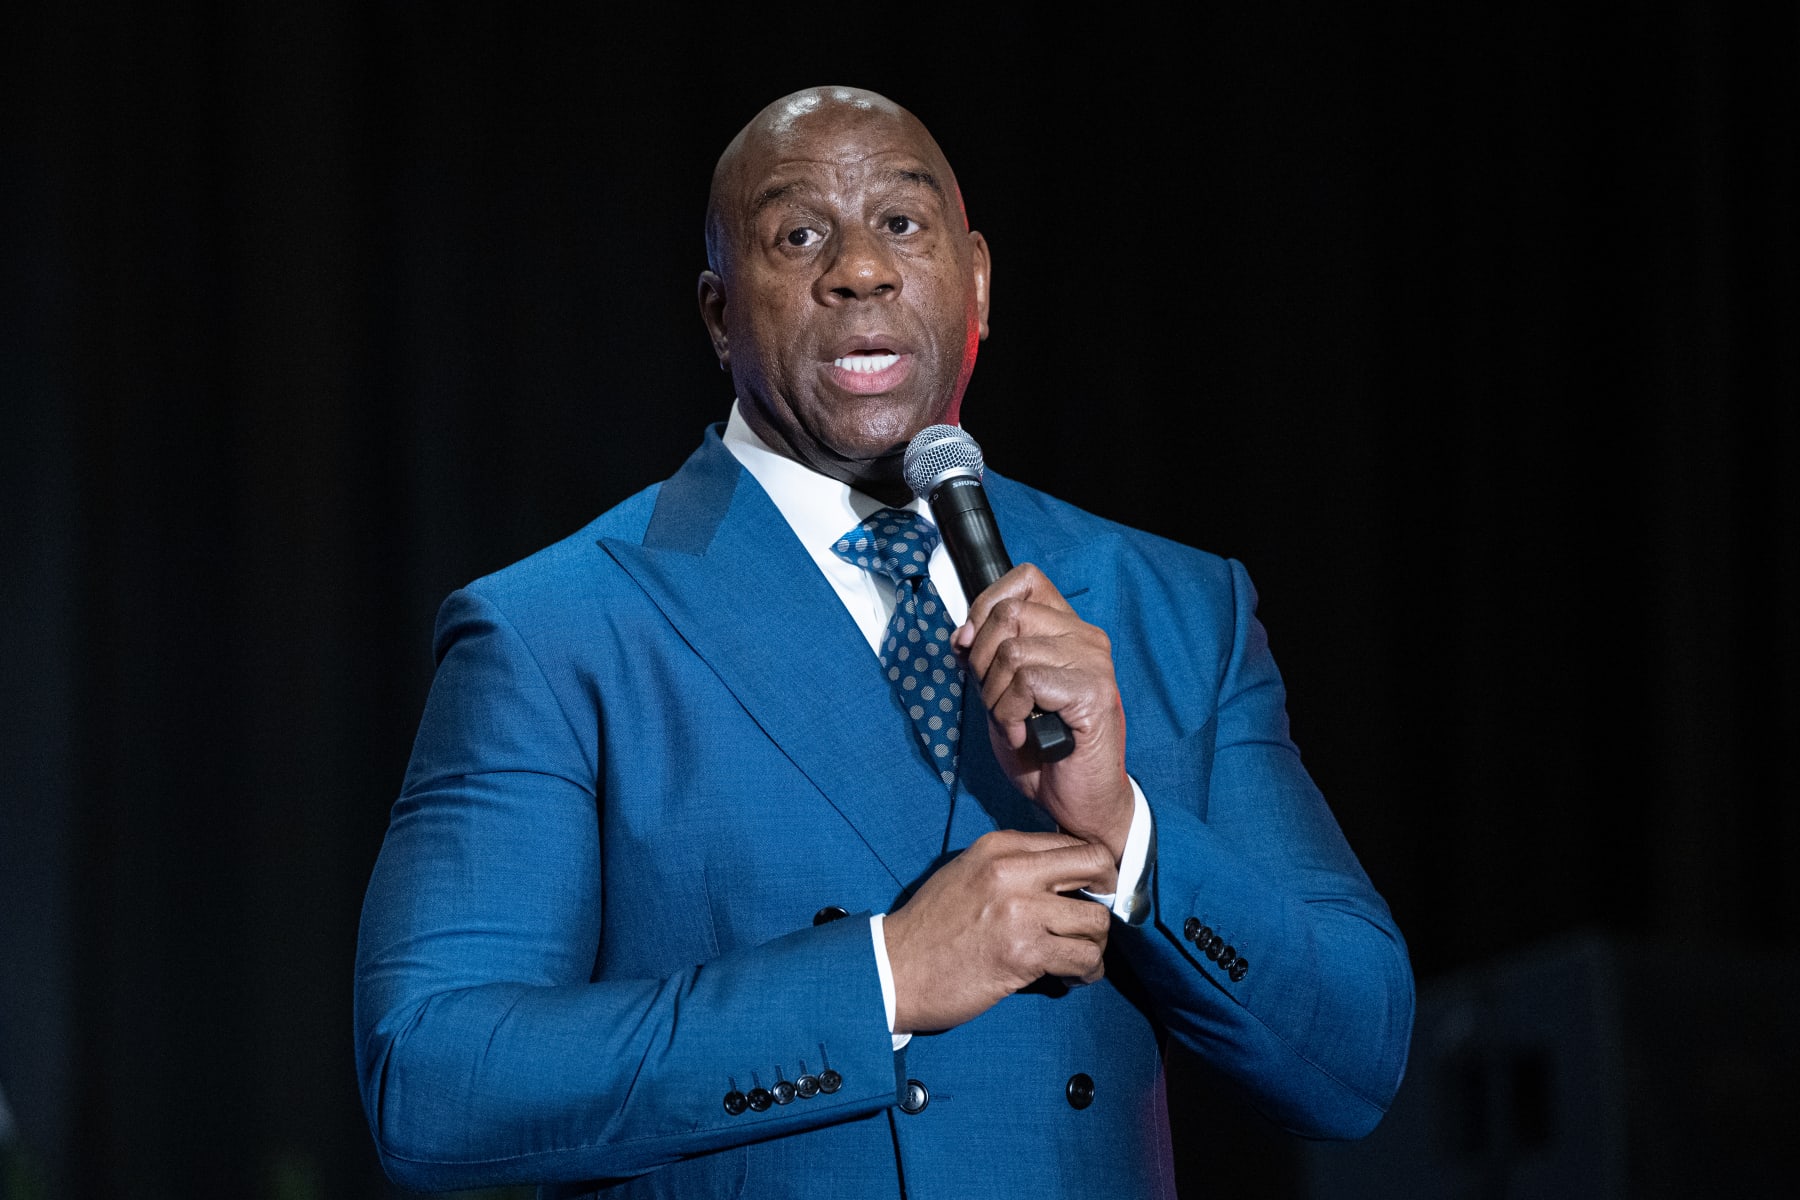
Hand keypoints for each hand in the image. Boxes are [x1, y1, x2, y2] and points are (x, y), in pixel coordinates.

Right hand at [883, 830, 1115, 1032]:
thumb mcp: (969, 873)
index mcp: (999, 846)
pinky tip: (1073, 977)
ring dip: (1095, 944)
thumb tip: (1065, 874)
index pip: (1072, 842)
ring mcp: (1019, 910)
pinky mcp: (1024, 952)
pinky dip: (1087, 972)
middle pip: (1096, 865)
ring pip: (1096, 921)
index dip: (1093, 869)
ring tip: (1079, 958)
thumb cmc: (932, 927)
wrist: (896, 968)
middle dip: (1108, 894)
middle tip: (1096, 919)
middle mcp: (1012, 870)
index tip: (1093, 891)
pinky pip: (1084, 959)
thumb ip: (1014, 866)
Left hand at [953, 564, 1134, 861]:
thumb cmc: (1043, 752)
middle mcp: (1086, 638)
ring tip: (1014, 723)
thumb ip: (986, 657)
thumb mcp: (1001, 694)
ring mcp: (1093, 663)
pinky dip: (1010, 714)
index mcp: (1067, 629)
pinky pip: (1026, 682)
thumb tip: (962, 634)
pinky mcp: (1092, 692)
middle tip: (996, 701)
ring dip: (996, 697)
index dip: (985, 607)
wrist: (1078, 802)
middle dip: (982, 662)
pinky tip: (1025, 735)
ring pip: (1012, 651)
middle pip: (1008, 614)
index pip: (1024, 579)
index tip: (972, 648)